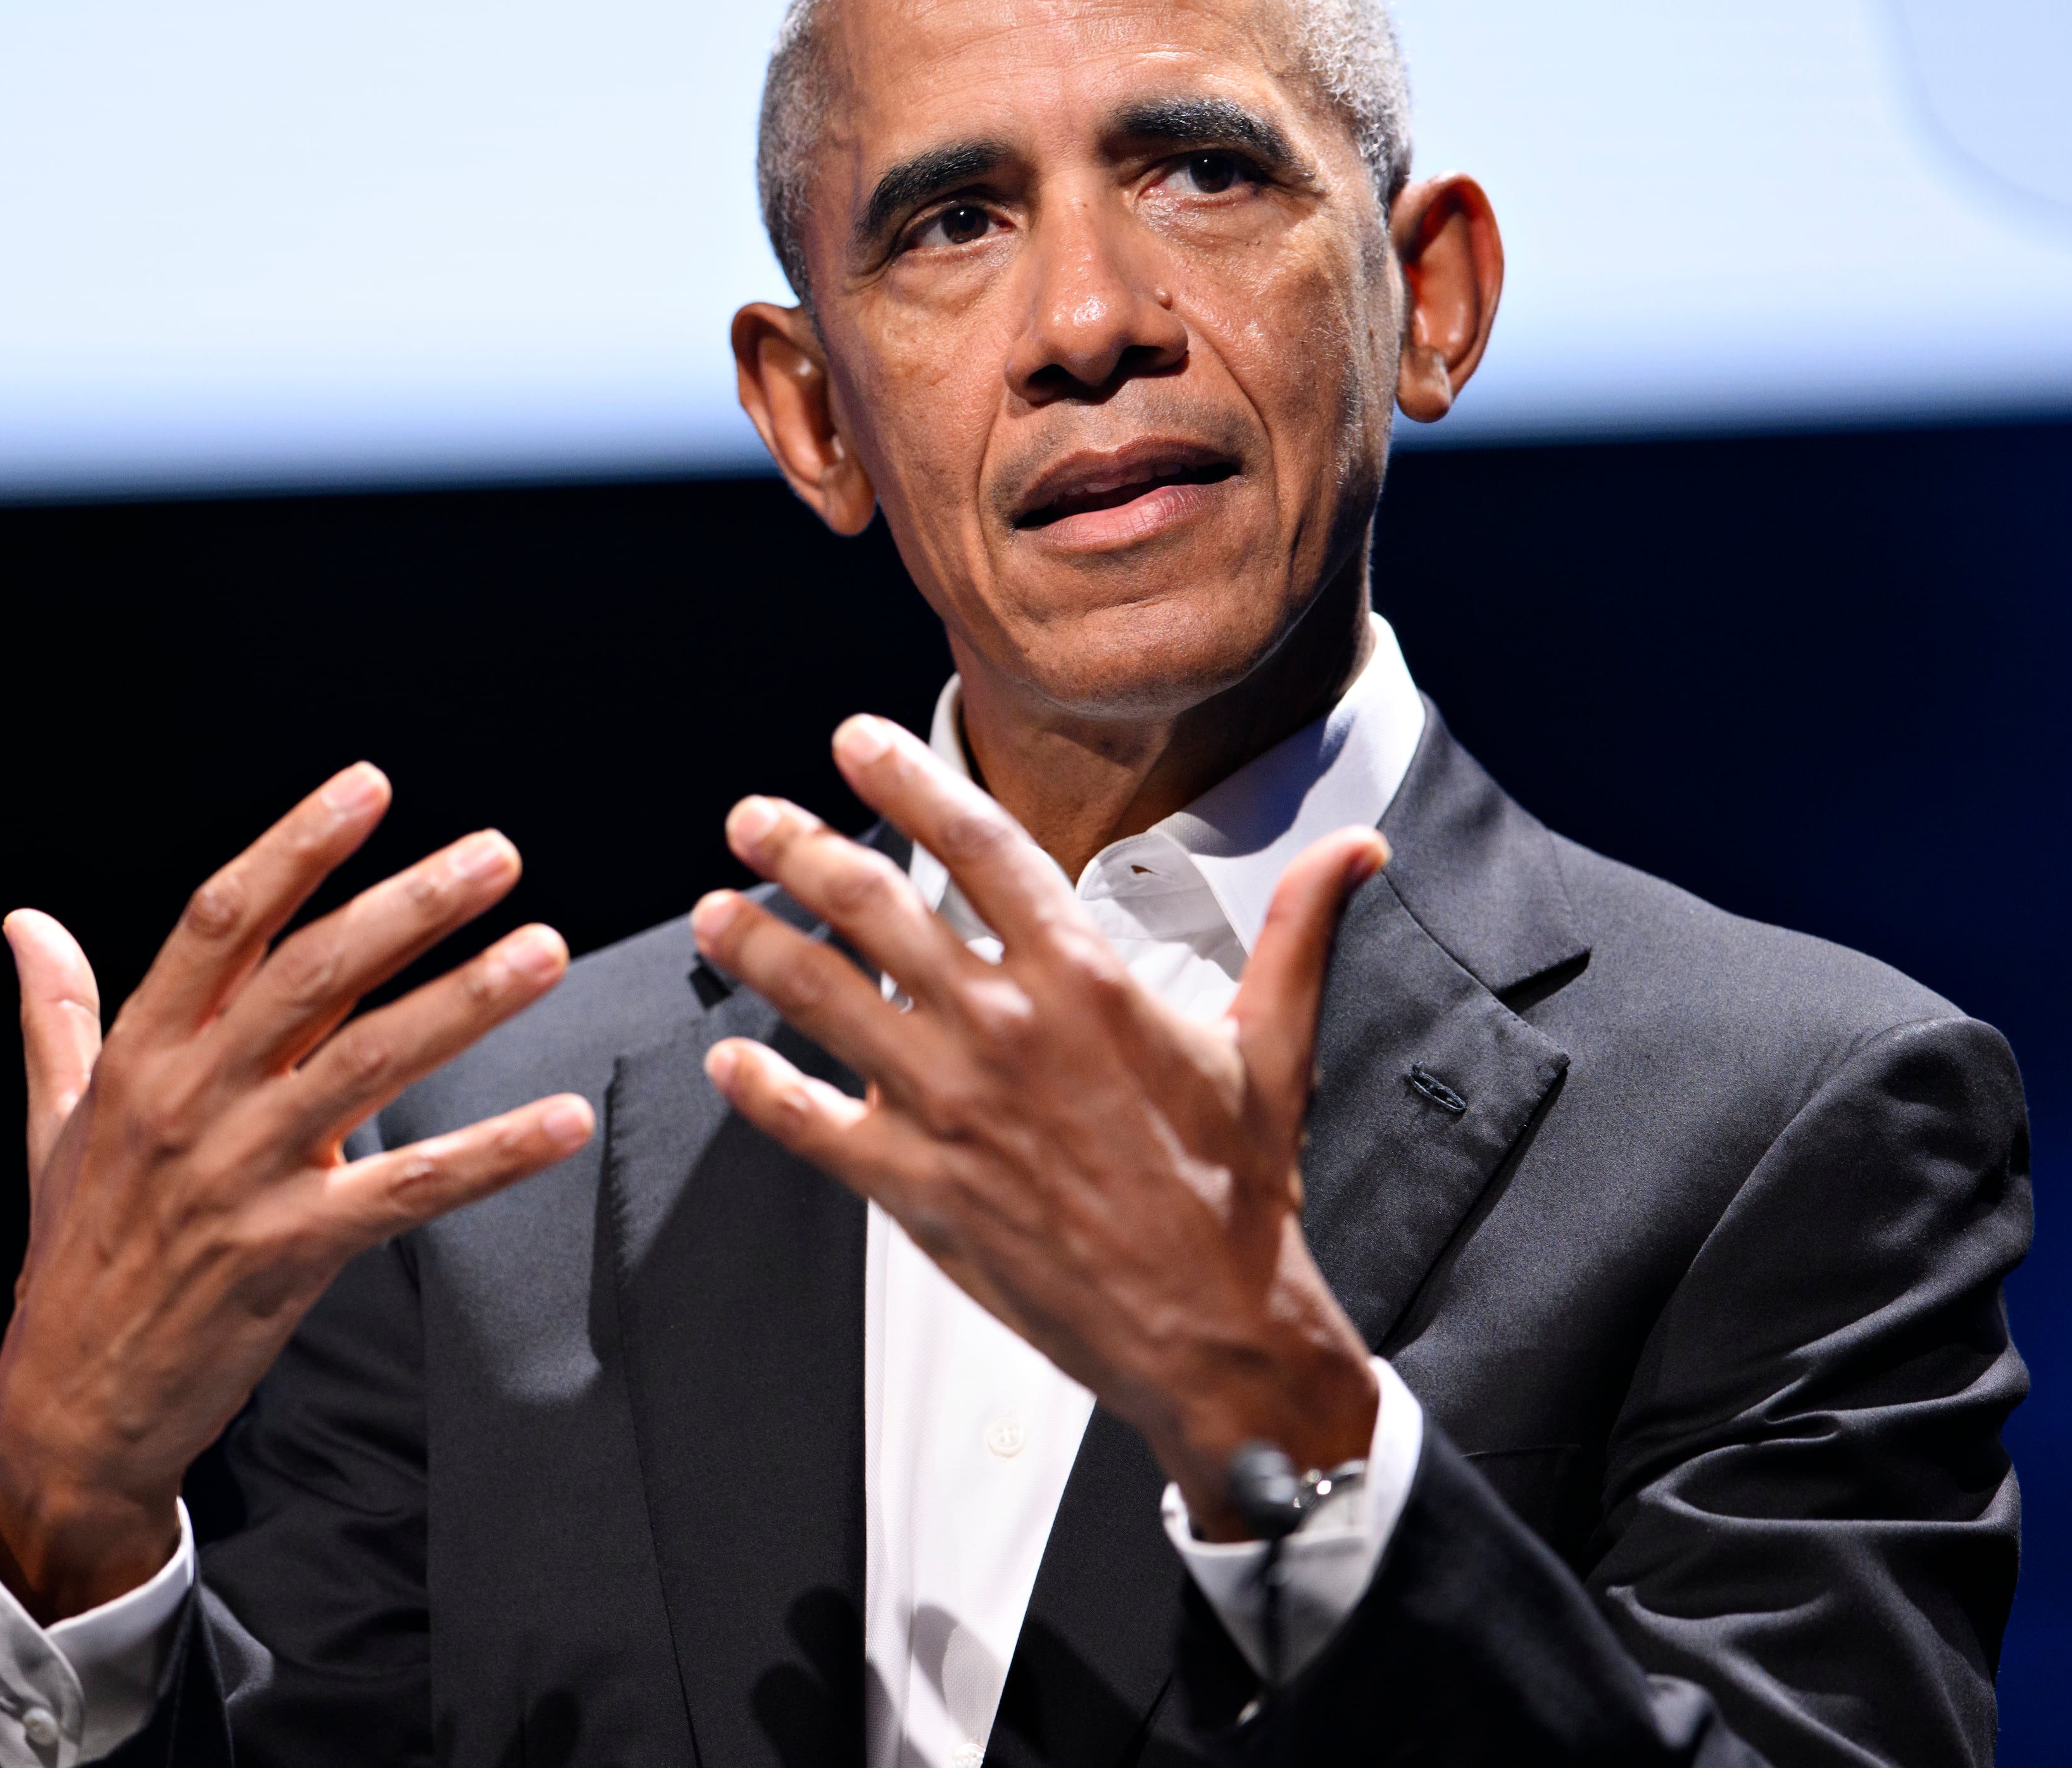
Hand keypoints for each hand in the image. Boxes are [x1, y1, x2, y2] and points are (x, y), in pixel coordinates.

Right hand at [0, 763, 594, 1618]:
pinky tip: (560, 1123)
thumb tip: (24, 922)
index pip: (223, 921)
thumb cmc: (78, 1250)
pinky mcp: (288, 1253)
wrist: (73, 1402)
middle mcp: (188, 1101)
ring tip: (543, 951)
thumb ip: (58, 1013)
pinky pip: (407, 1190)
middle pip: (310, 975)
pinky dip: (490, 1156)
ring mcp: (239, 1177)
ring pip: (368, 1065)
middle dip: (410, 905)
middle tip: (497, 855)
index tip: (367, 788)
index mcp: (140, 1055)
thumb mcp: (57, 1122)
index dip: (296, 847)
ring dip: (466, 1003)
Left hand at [688, 716, 1384, 1537]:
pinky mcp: (917, 1187)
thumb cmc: (1240, 1190)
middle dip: (799, 848)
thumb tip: (1359, 849)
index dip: (908, 779)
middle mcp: (1006, 1026)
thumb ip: (1296, 933)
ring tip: (712, 911)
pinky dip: (761, 1089)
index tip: (853, 741)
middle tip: (749, 818)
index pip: (979, 842)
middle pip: (873, 906)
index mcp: (1086, 978)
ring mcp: (952, 1107)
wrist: (1216, 1331)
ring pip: (823, 999)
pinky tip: (727, 1059)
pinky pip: (812, 1124)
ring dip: (755, 947)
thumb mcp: (1275, 1046)